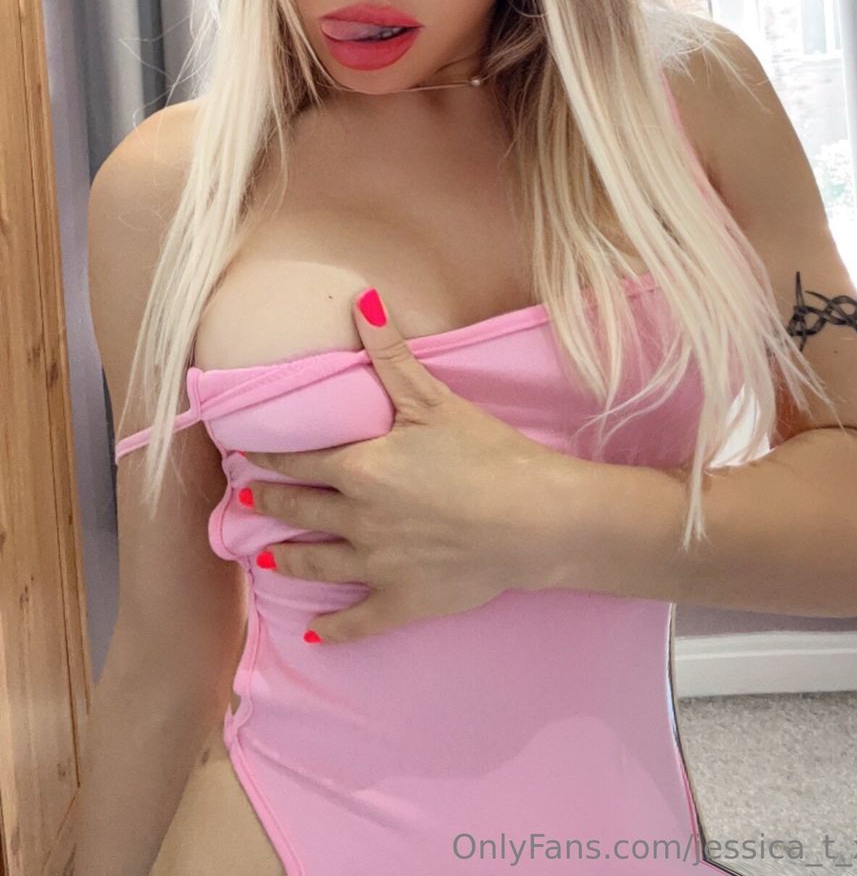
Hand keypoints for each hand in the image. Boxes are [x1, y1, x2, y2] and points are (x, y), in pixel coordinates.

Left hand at [241, 287, 564, 642]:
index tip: (246, 455)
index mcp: (361, 469)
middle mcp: (359, 520)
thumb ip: (391, 353)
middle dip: (272, 505)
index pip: (303, 459)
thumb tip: (361, 299)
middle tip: (245, 504)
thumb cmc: (486, 453)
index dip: (271, 455)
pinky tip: (317, 633)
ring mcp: (379, 566)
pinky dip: (335, 629)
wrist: (533, 520)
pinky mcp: (405, 602)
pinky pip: (359, 621)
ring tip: (267, 559)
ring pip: (319, 566)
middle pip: (302, 512)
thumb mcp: (434, 398)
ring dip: (289, 560)